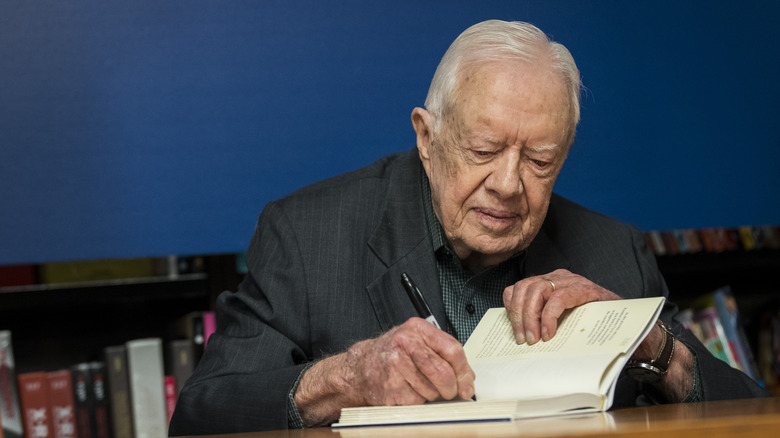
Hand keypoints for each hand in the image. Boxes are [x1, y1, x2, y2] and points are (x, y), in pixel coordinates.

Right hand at [294, 317, 474, 425]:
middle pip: (442, 372)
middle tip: (451, 392)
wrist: (361, 367)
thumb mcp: (417, 342)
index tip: (467, 384)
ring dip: (432, 395)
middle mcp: (405, 343)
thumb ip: (443, 354)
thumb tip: (467, 377)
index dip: (463, 371)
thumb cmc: (391, 354)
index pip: (452, 349)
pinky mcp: (390, 386)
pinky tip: (408, 391)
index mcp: (417, 329)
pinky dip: (418, 401)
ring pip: (431, 389)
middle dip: (451, 388)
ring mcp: (396, 365)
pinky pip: (417, 401)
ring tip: (420, 386)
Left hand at [502, 269, 619, 344]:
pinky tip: (549, 333)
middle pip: (524, 288)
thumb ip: (542, 320)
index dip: (511, 308)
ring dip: (530, 317)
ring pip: (536, 290)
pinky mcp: (584, 289)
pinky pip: (558, 298)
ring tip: (534, 339)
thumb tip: (519, 337)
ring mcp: (571, 281)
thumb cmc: (592, 327)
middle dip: (518, 316)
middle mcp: (558, 277)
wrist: (628, 328)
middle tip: (523, 340)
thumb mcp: (561, 322)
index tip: (513, 330)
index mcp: (550, 283)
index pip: (518, 288)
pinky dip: (549, 317)